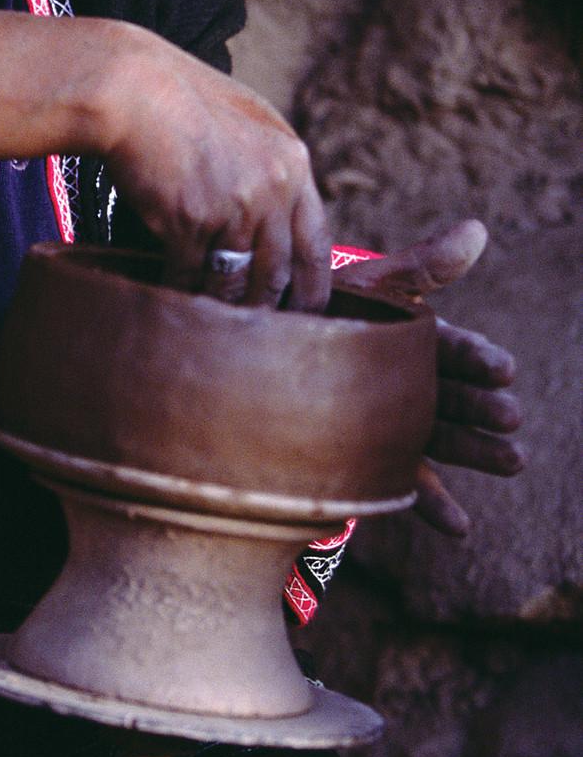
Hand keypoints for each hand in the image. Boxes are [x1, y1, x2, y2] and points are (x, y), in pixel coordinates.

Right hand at [101, 27, 330, 311]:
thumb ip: (271, 165)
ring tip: (211, 315)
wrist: (132, 90)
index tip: (305, 312)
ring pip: (235, 280)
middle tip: (254, 327)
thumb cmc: (182, 97)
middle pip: (277, 272)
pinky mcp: (190, 223)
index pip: (315, 244)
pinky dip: (180, 288)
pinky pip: (190, 275)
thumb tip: (278, 213)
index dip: (311, 287)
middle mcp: (272, 189)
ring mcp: (233, 208)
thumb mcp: (248, 120)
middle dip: (264, 305)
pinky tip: (170, 291)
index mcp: (293, 163)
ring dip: (222, 302)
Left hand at [334, 220, 523, 535]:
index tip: (504, 368)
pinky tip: (459, 527)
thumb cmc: (312, 309)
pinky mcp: (364, 459)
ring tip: (511, 461)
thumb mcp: (366, 286)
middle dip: (482, 407)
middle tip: (510, 417)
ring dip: (475, 451)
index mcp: (407, 341)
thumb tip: (480, 229)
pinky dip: (430, 504)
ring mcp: (385, 423)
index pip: (451, 349)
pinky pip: (397, 484)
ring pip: (437, 437)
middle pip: (450, 395)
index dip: (477, 358)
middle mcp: (403, 383)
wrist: (246, 350)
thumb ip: (420, 265)